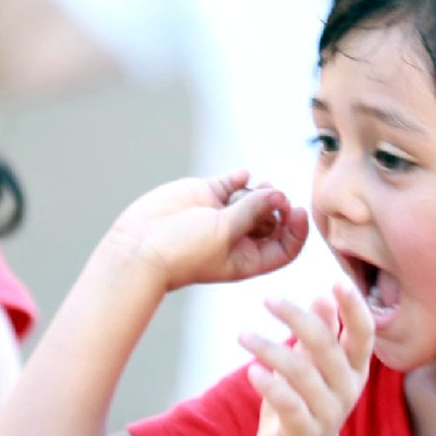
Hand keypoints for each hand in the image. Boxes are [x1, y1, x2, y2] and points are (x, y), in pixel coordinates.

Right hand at [105, 170, 308, 290]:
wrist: (139, 245)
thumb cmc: (182, 250)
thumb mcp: (224, 233)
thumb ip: (253, 210)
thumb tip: (279, 193)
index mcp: (248, 259)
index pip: (286, 247)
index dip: (297, 229)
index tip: (297, 210)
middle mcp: (239, 238)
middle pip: (274, 220)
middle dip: (277, 206)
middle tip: (269, 196)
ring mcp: (222, 216)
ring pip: (256, 198)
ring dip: (261, 191)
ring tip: (252, 190)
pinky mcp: (205, 196)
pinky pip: (232, 183)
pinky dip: (241, 178)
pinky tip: (241, 176)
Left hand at [239, 281, 373, 435]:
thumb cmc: (307, 405)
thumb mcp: (315, 366)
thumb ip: (322, 332)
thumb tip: (323, 293)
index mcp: (354, 368)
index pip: (363, 333)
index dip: (354, 307)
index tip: (337, 280)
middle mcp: (347, 389)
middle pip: (328, 347)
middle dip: (298, 319)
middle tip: (268, 298)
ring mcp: (328, 413)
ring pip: (303, 374)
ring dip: (271, 350)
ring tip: (242, 335)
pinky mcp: (305, 434)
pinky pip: (290, 406)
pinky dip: (271, 386)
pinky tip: (251, 371)